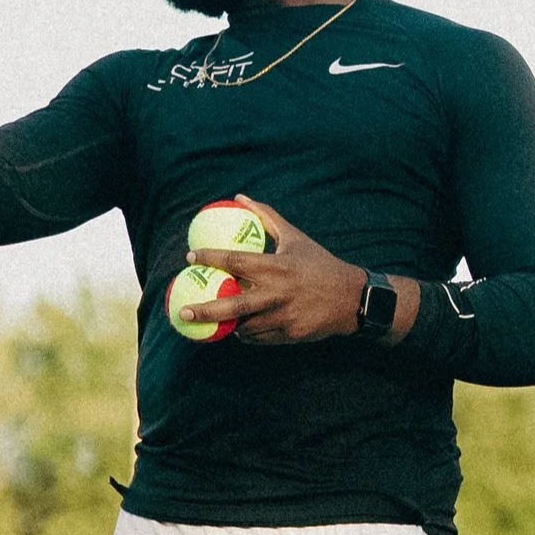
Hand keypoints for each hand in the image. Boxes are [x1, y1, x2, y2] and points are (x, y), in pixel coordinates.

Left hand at [187, 198, 377, 345]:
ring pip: (244, 326)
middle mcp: (278, 293)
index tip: (190, 258)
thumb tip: (241, 197)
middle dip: (205, 309)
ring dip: (227, 324)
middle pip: (233, 305)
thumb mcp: (295, 238)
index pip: (236, 261)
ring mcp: (284, 317)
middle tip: (182, 310)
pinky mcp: (290, 334)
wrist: (352, 298)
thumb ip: (267, 217)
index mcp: (277, 267)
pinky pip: (260, 337)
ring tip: (211, 320)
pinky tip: (240, 328)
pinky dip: (247, 333)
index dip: (211, 258)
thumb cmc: (319, 263)